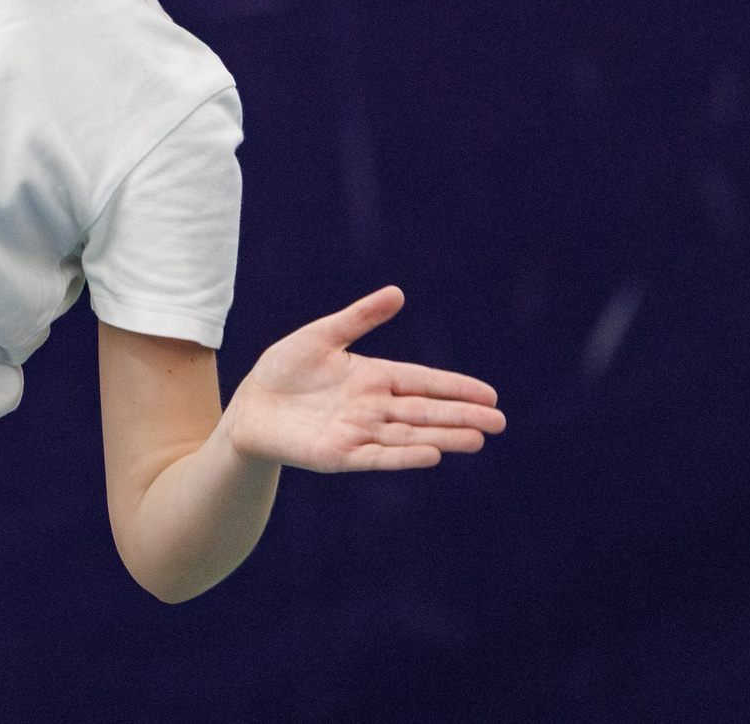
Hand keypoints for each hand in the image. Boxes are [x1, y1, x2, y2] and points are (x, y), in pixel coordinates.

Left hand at [221, 287, 505, 471]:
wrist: (250, 406)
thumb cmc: (284, 369)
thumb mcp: (322, 336)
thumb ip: (359, 317)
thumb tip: (398, 292)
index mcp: (373, 377)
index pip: (423, 382)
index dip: (455, 387)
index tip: (490, 394)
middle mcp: (373, 407)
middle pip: (425, 411)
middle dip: (461, 416)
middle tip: (499, 422)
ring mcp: (359, 433)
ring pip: (410, 435)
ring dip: (443, 437)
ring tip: (477, 438)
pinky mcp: (340, 455)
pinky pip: (378, 456)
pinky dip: (405, 456)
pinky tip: (432, 455)